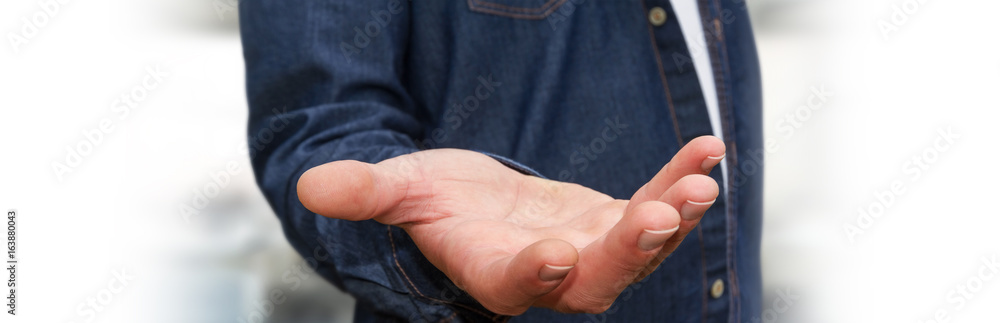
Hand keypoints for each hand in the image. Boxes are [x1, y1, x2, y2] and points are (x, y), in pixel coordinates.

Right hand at [297, 136, 724, 314]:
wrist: (476, 206)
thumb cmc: (433, 204)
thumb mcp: (400, 191)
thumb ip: (366, 192)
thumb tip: (310, 186)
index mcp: (490, 271)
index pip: (513, 284)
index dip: (534, 275)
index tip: (557, 253)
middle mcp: (548, 274)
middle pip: (593, 280)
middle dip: (627, 252)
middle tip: (657, 217)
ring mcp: (589, 250)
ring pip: (636, 249)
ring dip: (669, 218)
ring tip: (699, 183)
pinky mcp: (613, 221)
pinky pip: (653, 203)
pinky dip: (677, 179)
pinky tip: (708, 150)